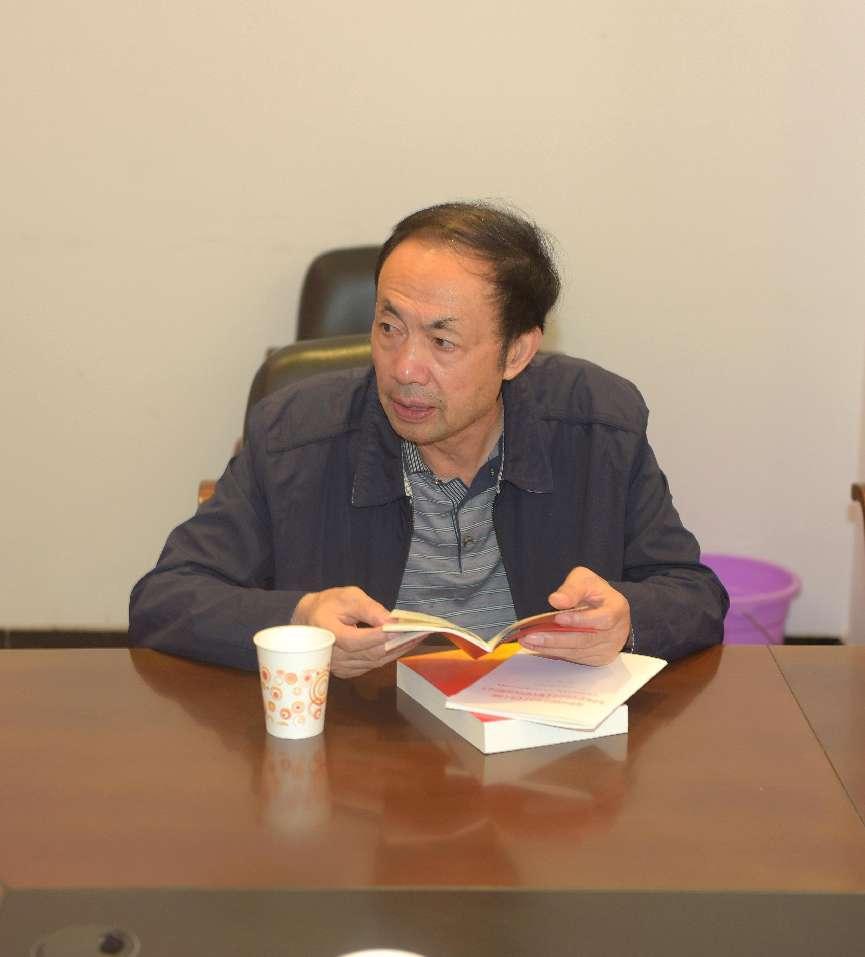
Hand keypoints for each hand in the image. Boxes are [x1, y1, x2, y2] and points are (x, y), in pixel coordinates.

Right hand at [291, 586, 421, 677]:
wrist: (311, 620)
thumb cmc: (330, 604)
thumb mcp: (348, 597)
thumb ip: (368, 608)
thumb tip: (391, 621)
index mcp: (327, 633)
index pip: (354, 641)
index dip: (377, 637)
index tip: (399, 628)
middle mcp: (331, 655)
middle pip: (368, 654)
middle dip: (396, 643)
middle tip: (419, 632)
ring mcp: (339, 667)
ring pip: (374, 662)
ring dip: (397, 651)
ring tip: (417, 637)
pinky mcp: (347, 671)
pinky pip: (372, 665)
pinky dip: (389, 655)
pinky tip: (404, 645)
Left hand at [518, 566, 630, 665]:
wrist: (608, 609)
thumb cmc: (596, 594)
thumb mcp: (585, 580)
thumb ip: (572, 588)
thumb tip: (557, 600)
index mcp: (616, 609)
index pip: (602, 619)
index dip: (580, 620)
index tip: (558, 618)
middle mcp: (615, 633)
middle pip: (585, 640)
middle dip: (556, 639)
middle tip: (532, 636)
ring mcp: (607, 649)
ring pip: (577, 652)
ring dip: (550, 648)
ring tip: (528, 641)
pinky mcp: (597, 659)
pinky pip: (574, 658)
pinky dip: (555, 653)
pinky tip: (538, 647)